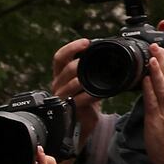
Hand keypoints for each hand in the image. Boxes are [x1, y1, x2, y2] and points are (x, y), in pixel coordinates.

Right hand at [50, 37, 104, 152]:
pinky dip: (92, 95)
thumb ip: (90, 65)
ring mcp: (62, 97)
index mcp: (61, 74)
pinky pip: (80, 99)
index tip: (86, 42)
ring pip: (72, 83)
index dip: (71, 48)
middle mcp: (58, 84)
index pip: (59, 57)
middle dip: (80, 63)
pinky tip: (101, 93)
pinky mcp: (69, 109)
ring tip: (98, 78)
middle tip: (94, 62)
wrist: (85, 120)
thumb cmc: (86, 97)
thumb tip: (106, 47)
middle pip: (66, 68)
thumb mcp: (87, 78)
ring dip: (86, 79)